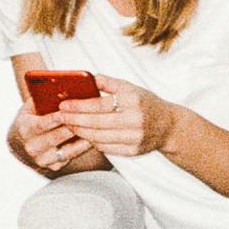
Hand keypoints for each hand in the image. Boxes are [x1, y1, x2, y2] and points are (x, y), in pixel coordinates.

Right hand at [8, 100, 96, 176]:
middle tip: (86, 119)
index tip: (65, 112)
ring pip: (65, 151)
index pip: (40, 125)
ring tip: (93, 129)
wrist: (22, 144)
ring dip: (80, 140)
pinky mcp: (53, 167)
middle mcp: (31, 147)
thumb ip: (41, 99)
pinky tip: (91, 139)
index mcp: (24, 129)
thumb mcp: (30, 108)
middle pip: (54, 138)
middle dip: (71, 128)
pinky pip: (70, 158)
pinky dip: (81, 148)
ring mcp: (42, 159)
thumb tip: (57, 87)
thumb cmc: (31, 120)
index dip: (53, 119)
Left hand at [57, 76, 173, 160]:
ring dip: (80, 132)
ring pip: (99, 138)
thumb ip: (110, 83)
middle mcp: (135, 120)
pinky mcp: (133, 151)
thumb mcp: (131, 88)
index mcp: (134, 100)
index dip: (79, 106)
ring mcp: (135, 138)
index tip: (63, 105)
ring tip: (68, 125)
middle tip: (60, 117)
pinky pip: (107, 148)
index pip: (100, 104)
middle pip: (97, 123)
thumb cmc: (146, 103)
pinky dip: (93, 142)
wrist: (168, 126)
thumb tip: (87, 77)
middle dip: (75, 120)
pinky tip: (84, 135)